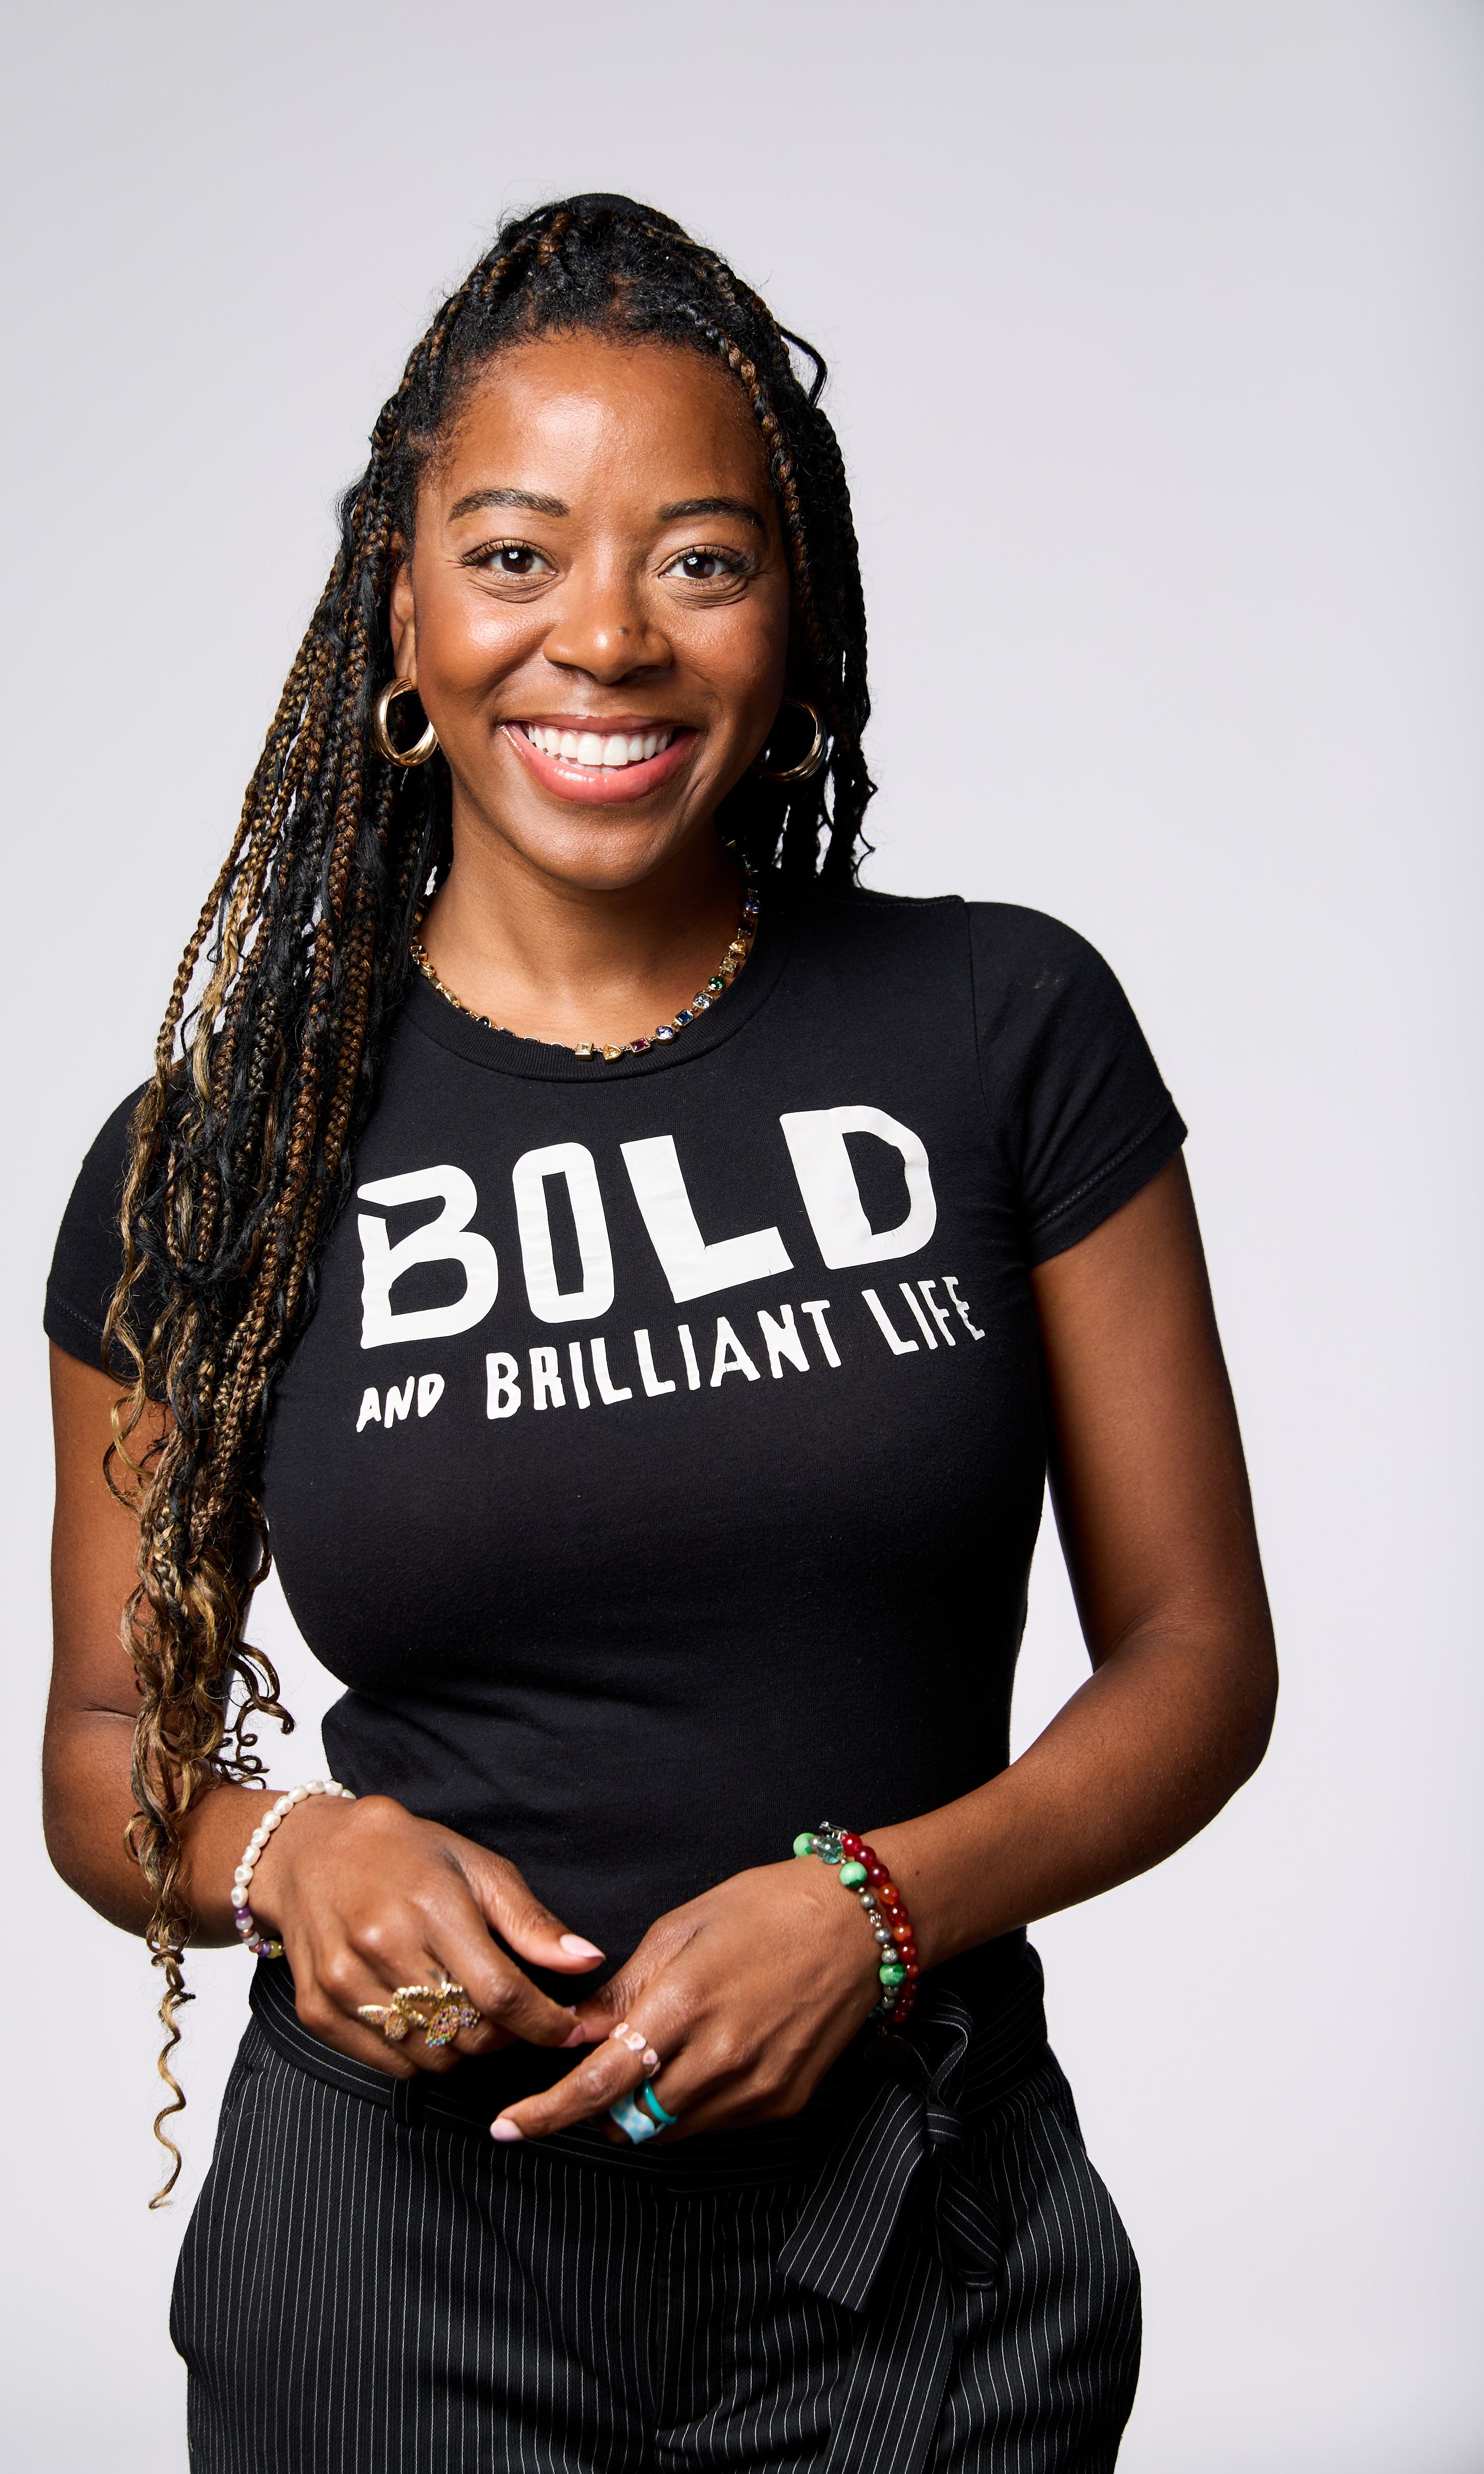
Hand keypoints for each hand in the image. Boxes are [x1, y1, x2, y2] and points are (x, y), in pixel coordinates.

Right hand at [247, 1793, 603, 2077]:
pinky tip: (422, 2015)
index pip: (500, 1992)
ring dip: (463, 2047)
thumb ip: (530, 1922)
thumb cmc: (403, 1855)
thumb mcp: (476, 1868)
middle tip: (509, 2009)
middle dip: (505, 2033)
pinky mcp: (318, 2012)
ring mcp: (345, 1983)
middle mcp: (382, 1947)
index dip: (544, 2022)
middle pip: (468, 2033)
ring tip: (462, 2007)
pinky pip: (390, 2065)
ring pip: (432, 2058)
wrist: (309, 1854)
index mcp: (430, 1907)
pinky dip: (420, 2054)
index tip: (568, 2030)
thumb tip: (586, 1961)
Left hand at [489, 1859, 883, 2144]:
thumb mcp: (681, 1930)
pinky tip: (702, 2060)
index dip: (547, 2112)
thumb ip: (624, 1991)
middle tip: (593, 2076)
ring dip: (643, 2109)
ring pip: (670, 2129)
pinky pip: (715, 2124)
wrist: (857, 1925)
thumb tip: (575, 2031)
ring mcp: (755, 2087)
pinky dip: (691, 2105)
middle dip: (597, 2109)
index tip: (507, 2129)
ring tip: (654, 2059)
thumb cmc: (766, 1910)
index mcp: (684, 2005)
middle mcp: (720, 2058)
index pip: (599, 2081)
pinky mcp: (783, 2101)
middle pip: (630, 2119)